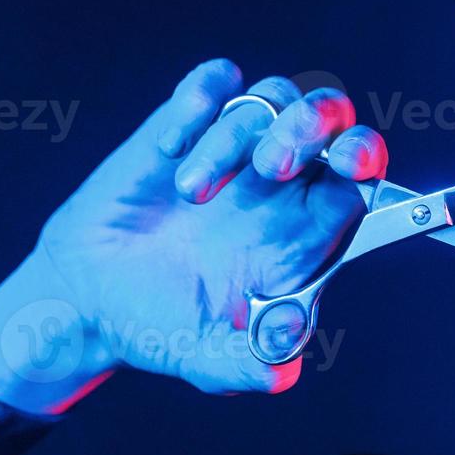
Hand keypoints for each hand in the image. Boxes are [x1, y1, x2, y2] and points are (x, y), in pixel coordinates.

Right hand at [0, 60, 387, 410]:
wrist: (88, 300)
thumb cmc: (163, 327)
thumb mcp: (207, 357)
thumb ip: (249, 362)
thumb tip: (281, 370)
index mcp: (309, 229)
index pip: (363, 174)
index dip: (365, 158)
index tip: (350, 161)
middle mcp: (283, 181)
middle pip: (330, 117)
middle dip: (312, 126)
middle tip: (272, 165)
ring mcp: (236, 147)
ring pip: (272, 97)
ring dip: (238, 133)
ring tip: (192, 192)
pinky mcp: (185, 125)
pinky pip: (214, 84)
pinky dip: (198, 101)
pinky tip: (170, 149)